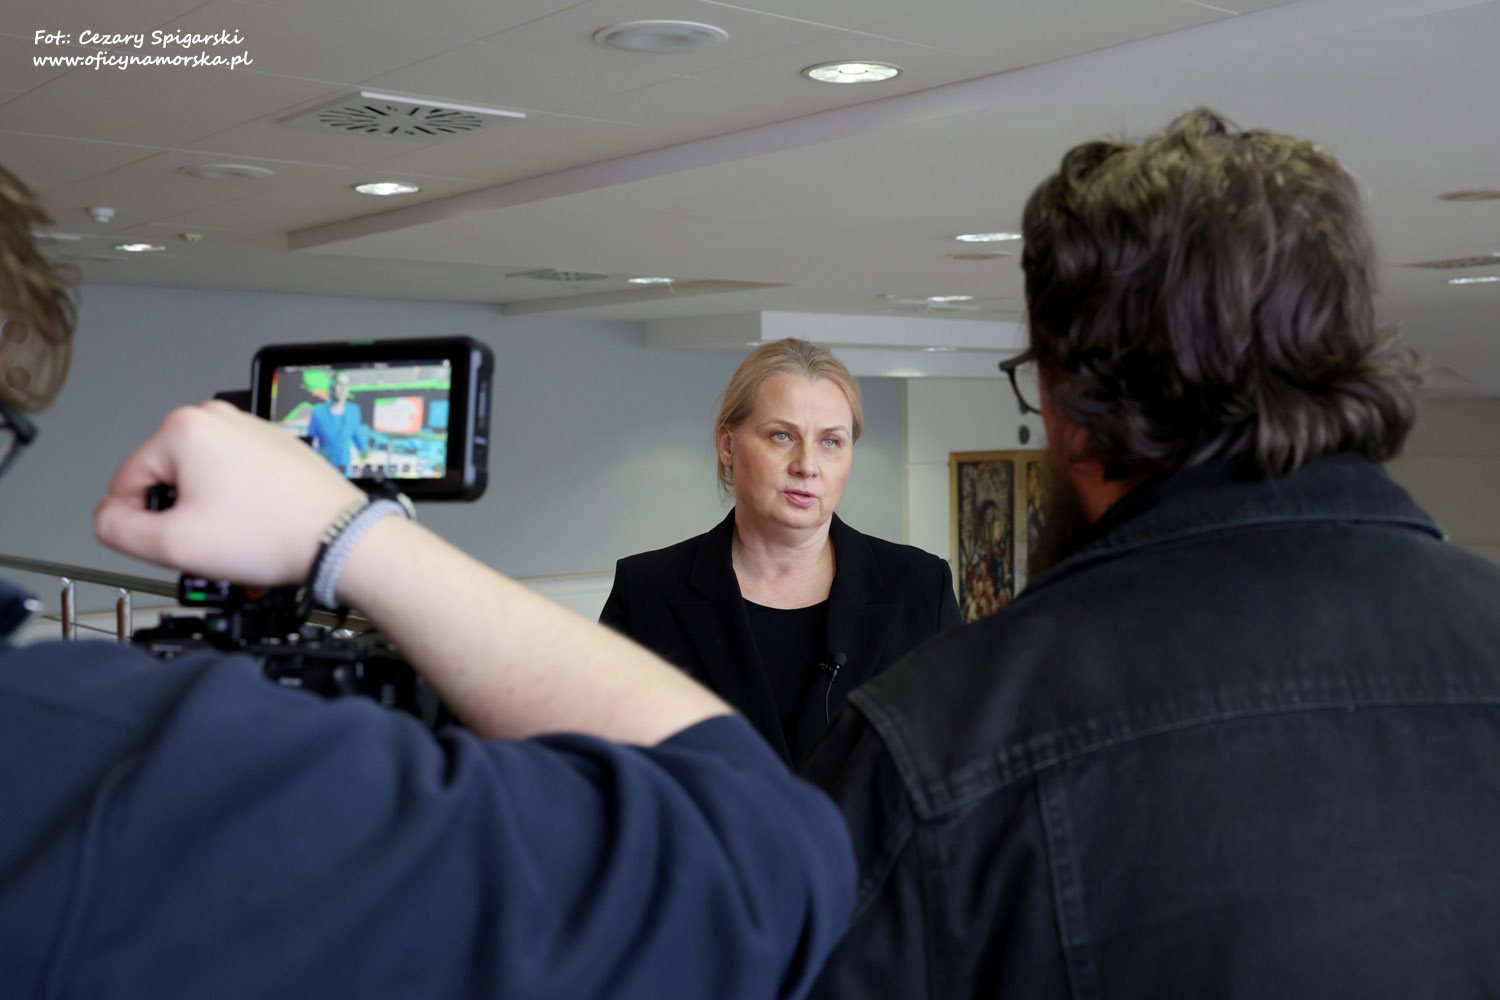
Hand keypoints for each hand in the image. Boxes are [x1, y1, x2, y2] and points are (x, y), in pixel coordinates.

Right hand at [95, 401, 364, 585]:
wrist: (339, 539)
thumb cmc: (273, 533)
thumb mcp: (173, 544)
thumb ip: (118, 530)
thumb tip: (107, 516)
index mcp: (184, 428)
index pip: (126, 482)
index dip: (141, 523)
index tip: (175, 541)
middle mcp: (218, 418)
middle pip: (166, 479)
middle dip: (180, 514)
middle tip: (213, 538)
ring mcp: (250, 429)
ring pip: (201, 480)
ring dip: (209, 510)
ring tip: (241, 532)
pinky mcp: (274, 446)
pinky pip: (235, 478)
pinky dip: (239, 503)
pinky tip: (259, 522)